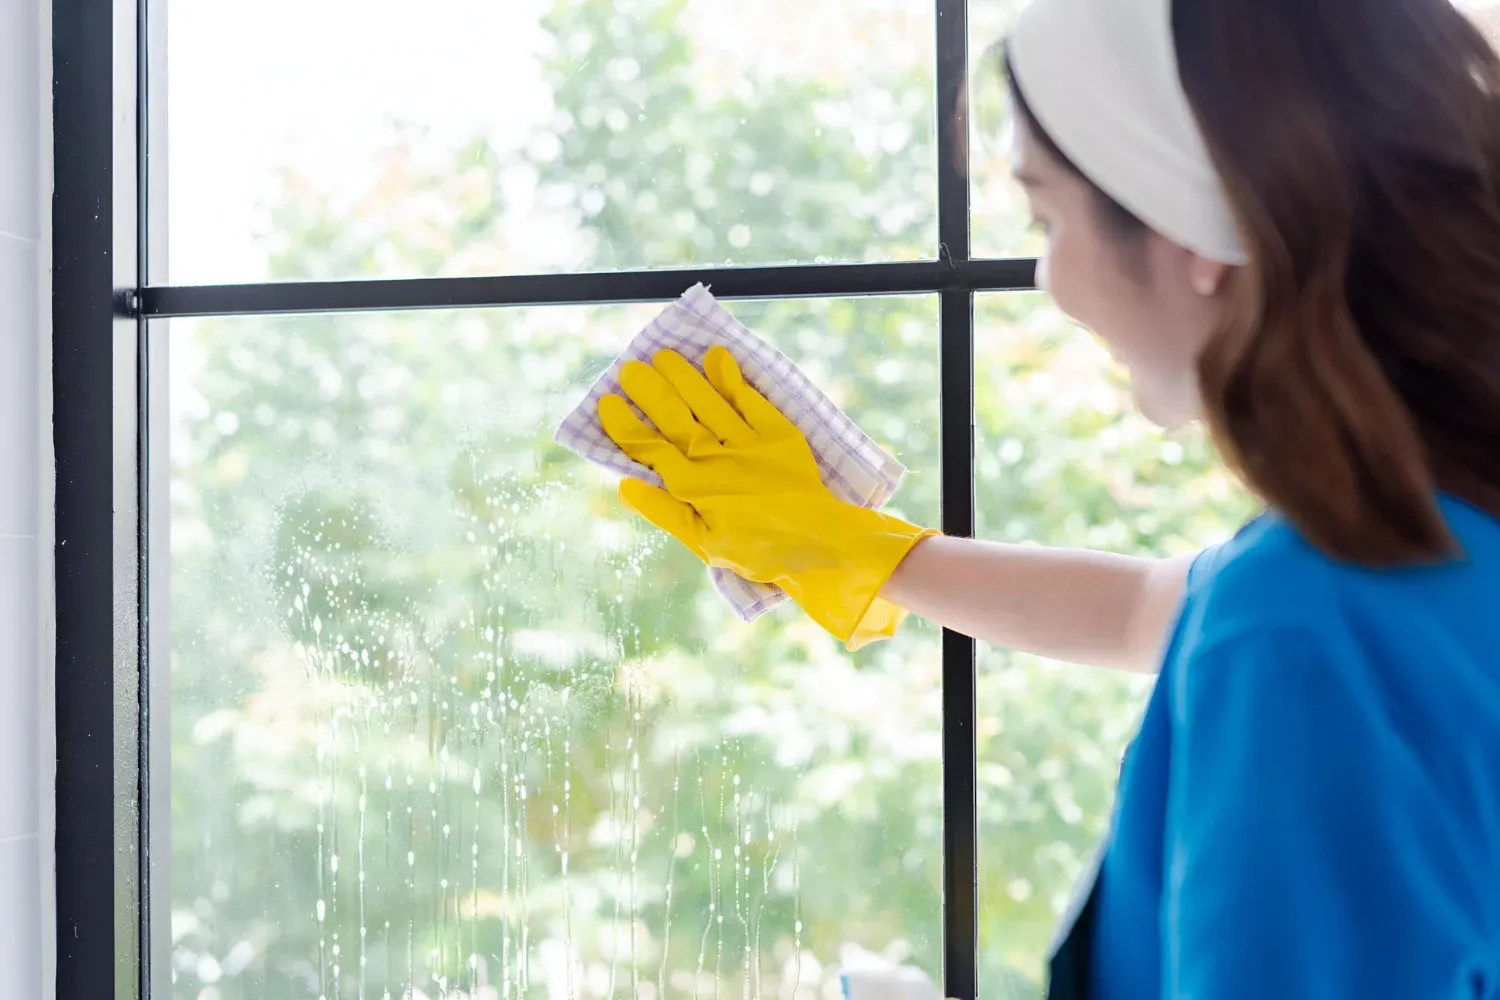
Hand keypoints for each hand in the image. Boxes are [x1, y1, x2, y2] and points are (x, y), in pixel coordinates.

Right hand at [598, 345, 935, 648]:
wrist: (818, 544)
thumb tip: (624, 485)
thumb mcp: (704, 544)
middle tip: (630, 368)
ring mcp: (748, 444)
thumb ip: (665, 512)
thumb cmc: (756, 549)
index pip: (650, 449)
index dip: (625, 425)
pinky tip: (717, 357)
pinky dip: (732, 379)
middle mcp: (717, 459)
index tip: (606, 402)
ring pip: (708, 403)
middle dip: (650, 391)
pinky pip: (751, 401)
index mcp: (695, 487)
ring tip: (663, 355)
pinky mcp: (778, 434)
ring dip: (684, 377)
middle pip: (675, 418)